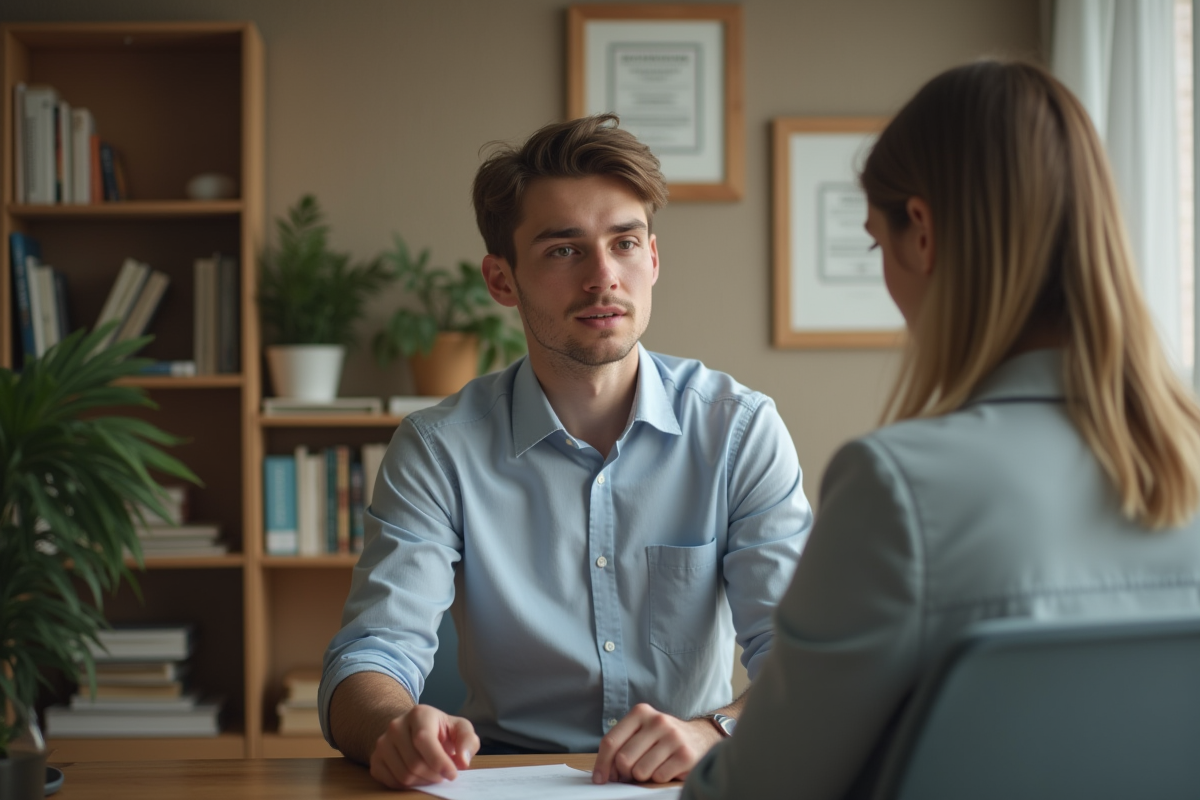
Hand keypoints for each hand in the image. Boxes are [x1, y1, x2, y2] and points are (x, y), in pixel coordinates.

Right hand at [369, 704, 479, 788]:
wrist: (413, 729)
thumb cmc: (440, 730)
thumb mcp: (459, 729)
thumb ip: (468, 741)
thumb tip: (463, 761)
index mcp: (418, 714)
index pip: (423, 739)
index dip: (439, 761)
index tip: (452, 775)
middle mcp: (396, 726)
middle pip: (414, 762)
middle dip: (434, 775)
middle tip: (443, 775)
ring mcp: (382, 743)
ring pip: (403, 775)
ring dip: (423, 782)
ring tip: (432, 774)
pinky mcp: (375, 760)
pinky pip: (392, 782)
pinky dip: (408, 786)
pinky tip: (418, 776)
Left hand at [592, 703, 722, 784]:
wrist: (701, 737)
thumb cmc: (663, 739)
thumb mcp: (641, 732)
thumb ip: (621, 746)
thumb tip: (603, 774)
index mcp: (640, 712)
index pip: (610, 741)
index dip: (602, 764)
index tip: (600, 779)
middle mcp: (657, 721)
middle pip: (623, 759)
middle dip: (625, 772)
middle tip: (634, 771)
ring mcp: (673, 737)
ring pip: (640, 771)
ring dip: (644, 776)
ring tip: (654, 766)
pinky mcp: (685, 755)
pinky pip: (658, 777)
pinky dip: (659, 778)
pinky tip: (667, 768)